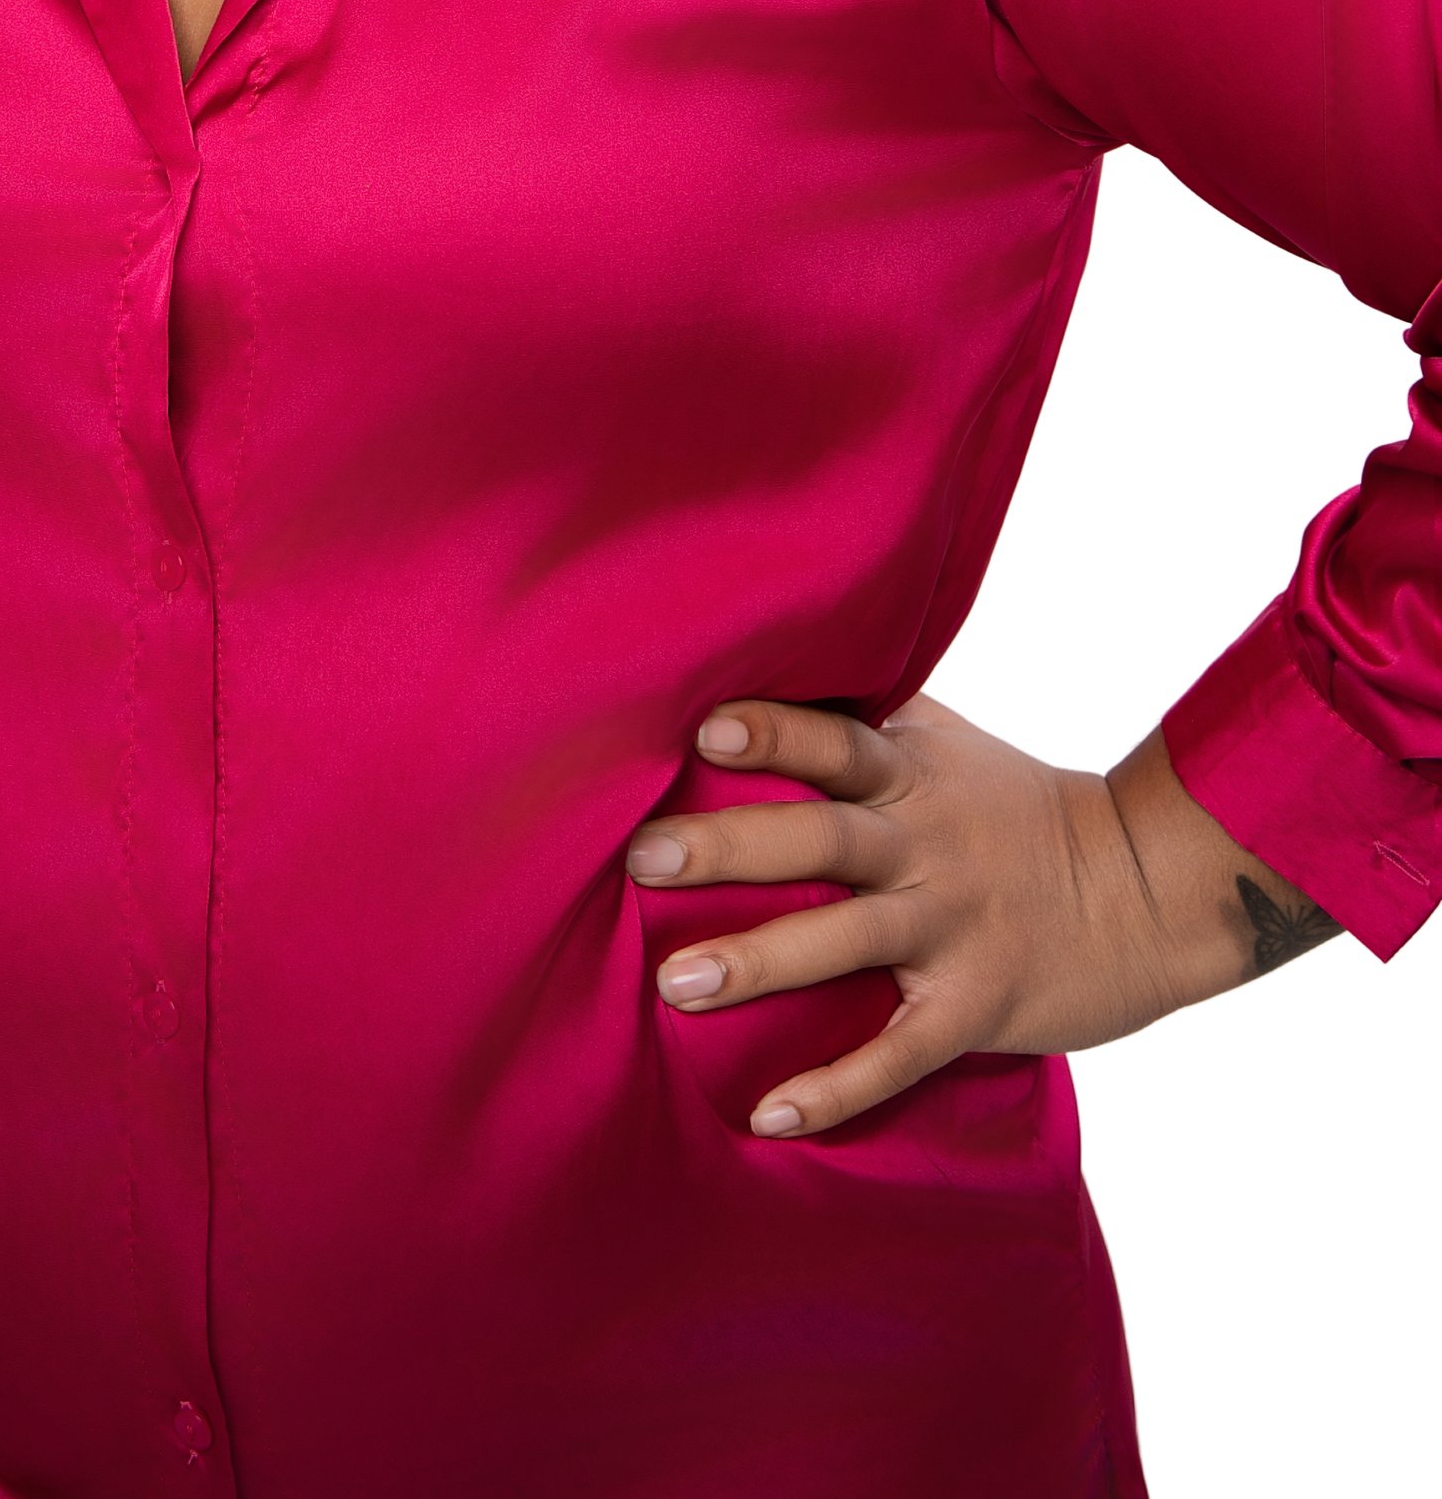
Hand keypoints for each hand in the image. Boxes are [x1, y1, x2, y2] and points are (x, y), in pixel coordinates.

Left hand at [625, 691, 1340, 1138]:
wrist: (1148, 890)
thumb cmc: (1019, 811)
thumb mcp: (947, 747)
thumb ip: (864, 722)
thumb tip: (755, 675)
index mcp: (914, 773)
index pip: (836, 741)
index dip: (775, 732)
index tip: (703, 727)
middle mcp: (925, 844)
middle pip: (821, 837)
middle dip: (730, 847)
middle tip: (643, 858)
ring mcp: (951, 927)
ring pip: (845, 943)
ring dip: (758, 963)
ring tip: (675, 983)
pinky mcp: (975, 1006)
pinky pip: (898, 1052)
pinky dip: (836, 1087)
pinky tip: (771, 1116)